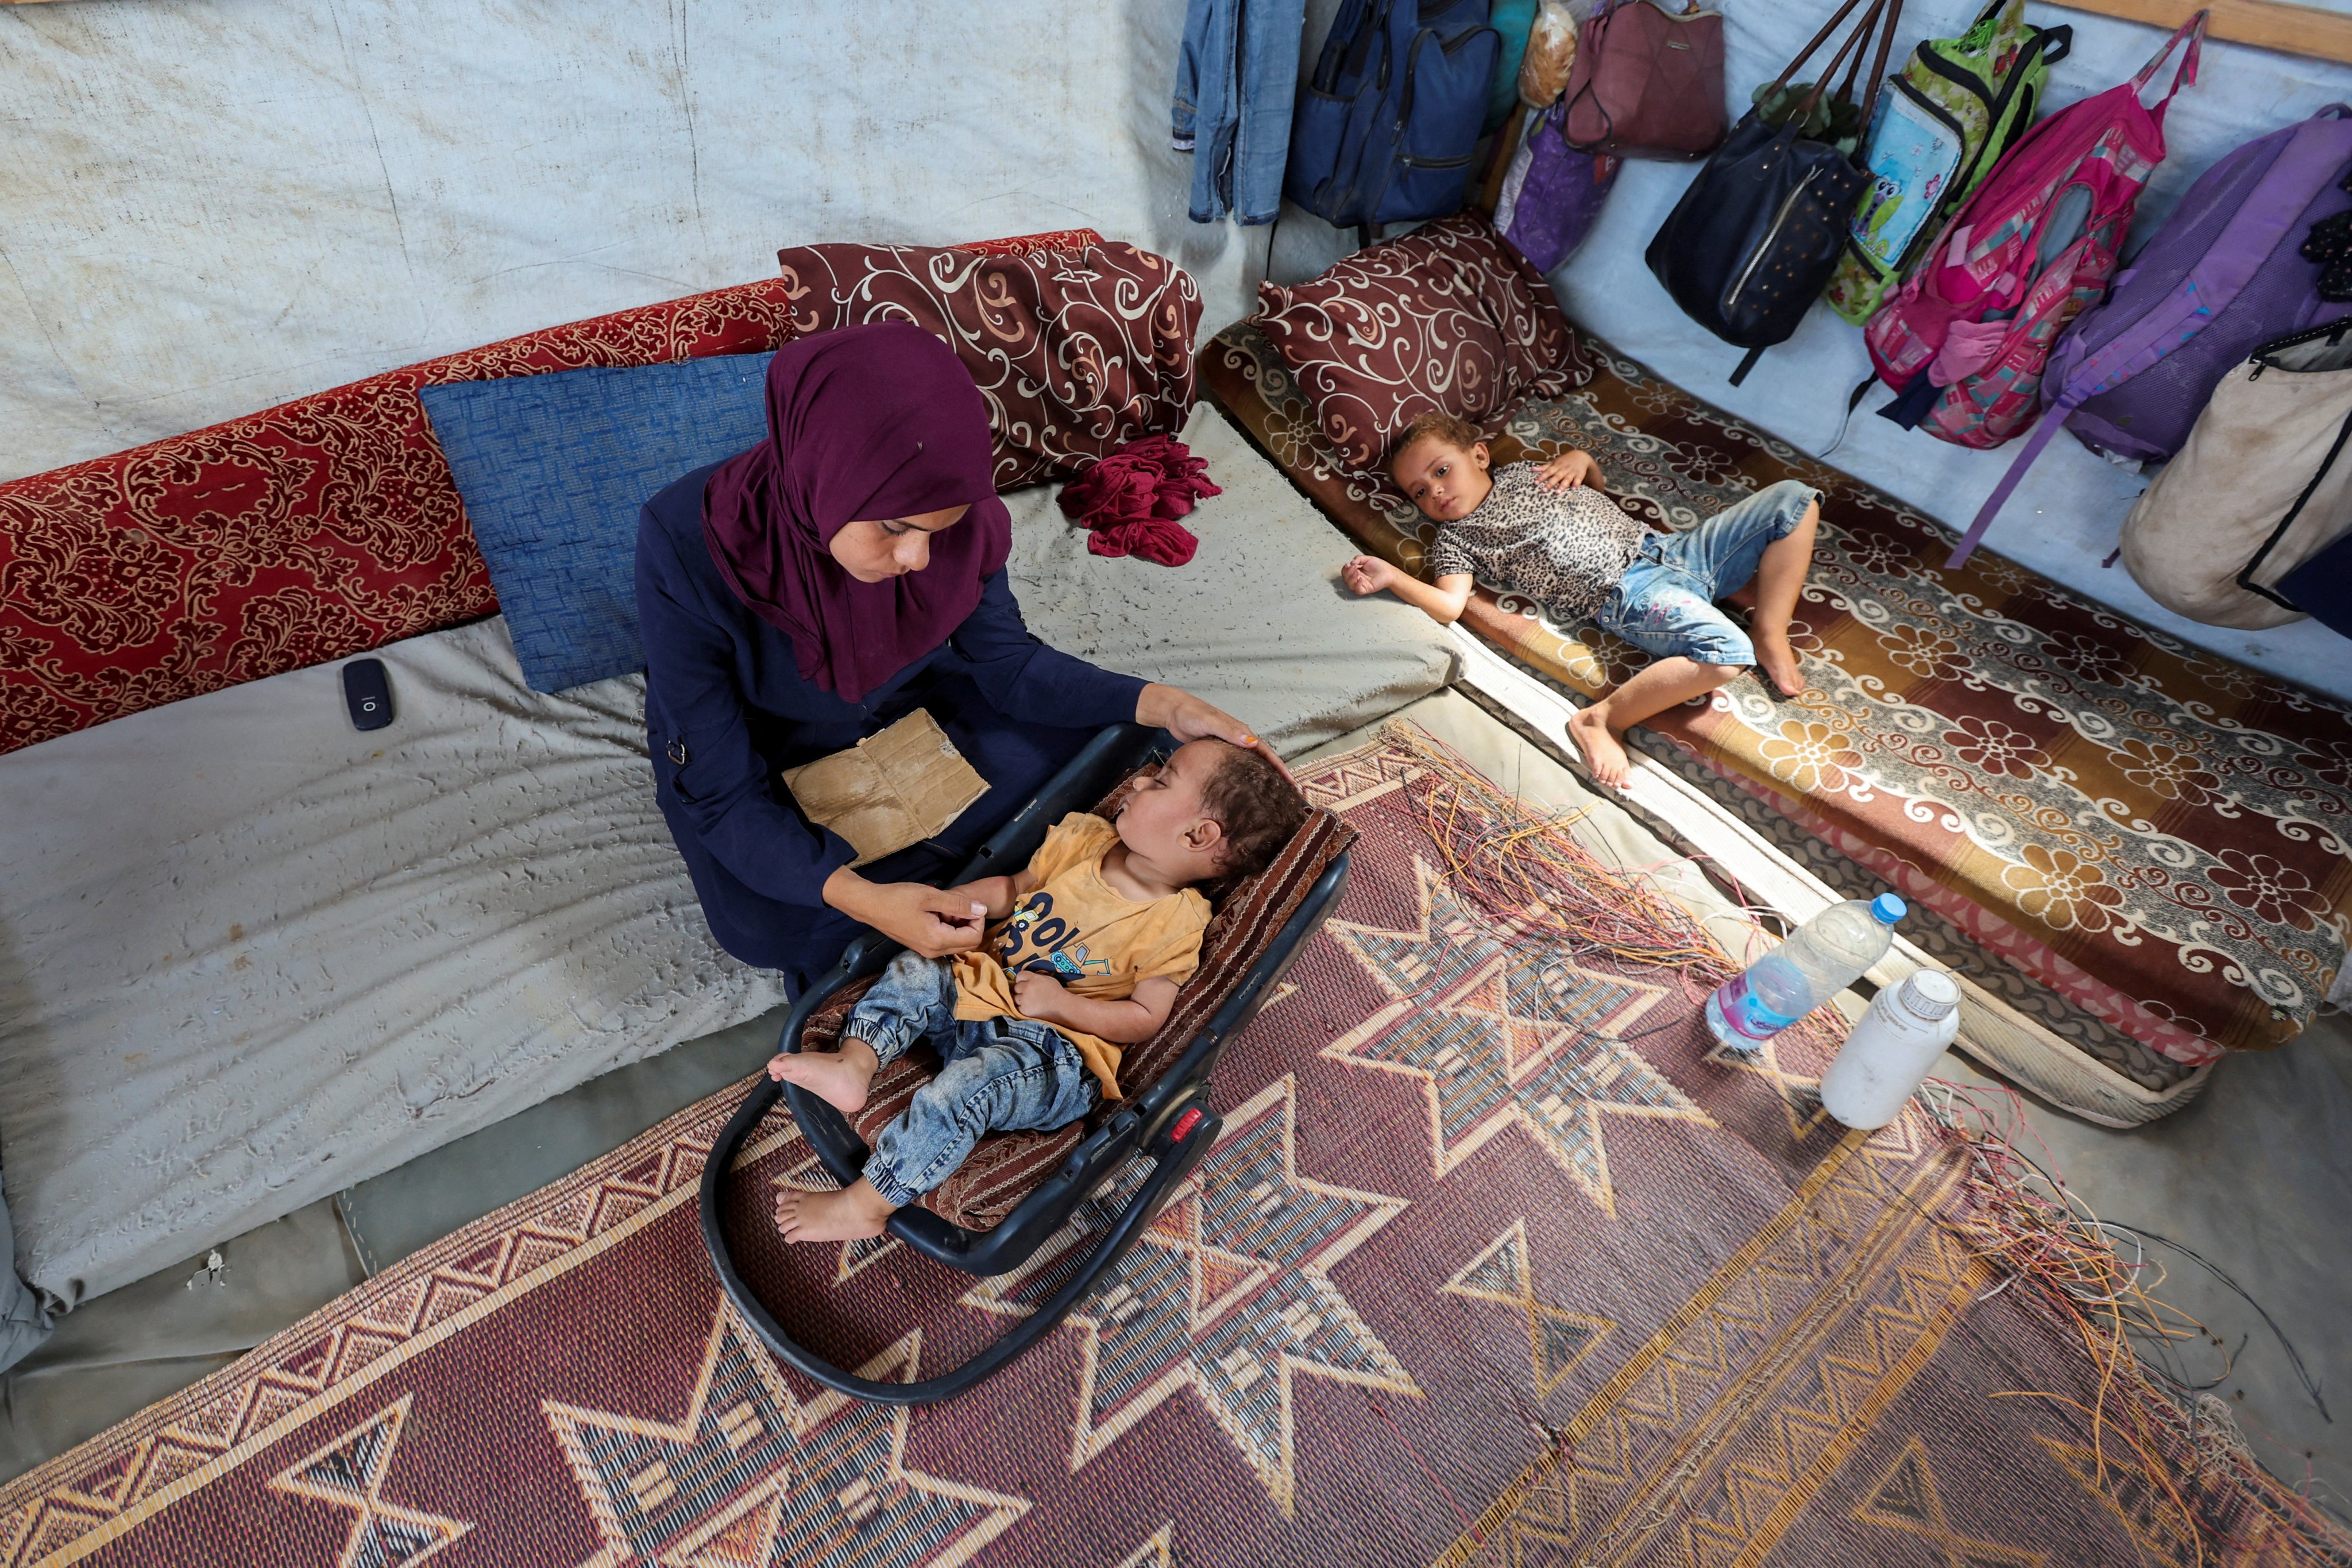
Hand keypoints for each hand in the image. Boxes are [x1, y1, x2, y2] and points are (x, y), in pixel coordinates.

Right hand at [825, 869, 987, 958]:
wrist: (871, 906)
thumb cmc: (899, 898)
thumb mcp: (931, 897)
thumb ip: (959, 905)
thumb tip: (982, 910)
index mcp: (938, 940)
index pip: (974, 938)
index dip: (978, 920)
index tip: (967, 904)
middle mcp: (934, 952)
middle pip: (968, 944)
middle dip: (969, 924)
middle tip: (956, 906)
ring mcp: (927, 952)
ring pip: (957, 943)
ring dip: (959, 926)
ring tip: (944, 908)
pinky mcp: (922, 947)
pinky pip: (945, 942)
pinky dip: (948, 929)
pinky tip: (937, 914)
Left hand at [1011, 967, 1068, 1022]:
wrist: (1062, 1007)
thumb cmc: (1057, 993)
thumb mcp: (1047, 979)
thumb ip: (1036, 977)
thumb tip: (1028, 978)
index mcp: (1033, 978)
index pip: (1019, 975)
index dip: (1021, 980)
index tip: (1024, 984)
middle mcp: (1027, 987)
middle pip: (1016, 987)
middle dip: (1021, 991)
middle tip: (1028, 995)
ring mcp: (1025, 999)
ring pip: (1015, 998)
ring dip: (1020, 1000)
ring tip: (1029, 1002)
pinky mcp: (1024, 1010)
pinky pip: (1017, 1008)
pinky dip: (1022, 1008)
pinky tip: (1029, 1008)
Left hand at [1136, 682, 1290, 780]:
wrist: (1174, 713)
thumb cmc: (1191, 715)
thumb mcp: (1210, 721)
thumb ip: (1229, 731)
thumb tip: (1252, 742)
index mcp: (1241, 732)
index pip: (1266, 751)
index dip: (1279, 766)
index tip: (1291, 781)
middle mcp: (1239, 740)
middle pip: (1262, 760)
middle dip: (1275, 776)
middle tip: (1286, 795)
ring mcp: (1230, 748)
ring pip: (1250, 765)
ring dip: (1261, 778)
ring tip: (1270, 797)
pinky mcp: (1219, 754)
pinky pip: (1236, 767)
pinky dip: (1244, 778)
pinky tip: (1244, 790)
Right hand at [1341, 554, 1397, 595]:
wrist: (1389, 572)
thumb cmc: (1381, 566)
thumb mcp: (1368, 559)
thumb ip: (1358, 558)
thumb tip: (1351, 562)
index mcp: (1357, 571)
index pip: (1346, 572)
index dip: (1345, 569)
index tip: (1348, 564)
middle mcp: (1358, 578)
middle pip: (1346, 579)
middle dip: (1348, 572)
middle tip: (1354, 567)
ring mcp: (1361, 584)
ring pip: (1350, 585)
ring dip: (1351, 578)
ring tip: (1357, 572)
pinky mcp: (1366, 589)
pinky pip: (1358, 590)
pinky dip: (1357, 584)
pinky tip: (1361, 579)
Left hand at [1535, 449, 1601, 492]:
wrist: (1581, 456)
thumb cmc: (1564, 461)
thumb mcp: (1554, 463)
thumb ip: (1544, 467)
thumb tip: (1531, 469)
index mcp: (1556, 467)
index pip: (1547, 472)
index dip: (1541, 477)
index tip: (1535, 483)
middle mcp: (1563, 469)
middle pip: (1556, 477)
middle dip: (1550, 484)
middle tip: (1543, 491)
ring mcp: (1571, 472)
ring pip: (1566, 479)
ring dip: (1562, 486)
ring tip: (1557, 493)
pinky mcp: (1579, 474)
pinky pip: (1578, 480)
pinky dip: (1576, 484)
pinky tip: (1574, 489)